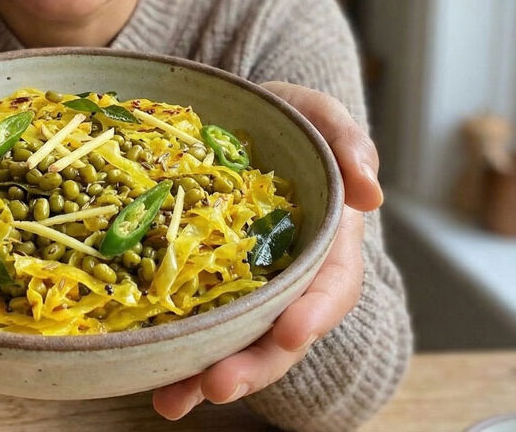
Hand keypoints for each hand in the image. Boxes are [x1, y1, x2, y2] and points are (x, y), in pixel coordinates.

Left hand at [152, 81, 382, 419]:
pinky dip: (171, 357)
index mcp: (327, 242)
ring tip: (171, 400)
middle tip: (218, 384)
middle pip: (280, 335)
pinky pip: (190, 327)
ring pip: (234, 345)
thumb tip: (369, 191)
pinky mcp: (200, 287)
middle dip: (253, 366)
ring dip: (205, 377)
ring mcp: (243, 289)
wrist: (232, 118)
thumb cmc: (284, 118)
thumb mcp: (317, 115)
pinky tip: (146, 380)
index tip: (292, 331)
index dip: (315, 313)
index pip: (331, 286)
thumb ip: (348, 142)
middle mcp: (287, 278)